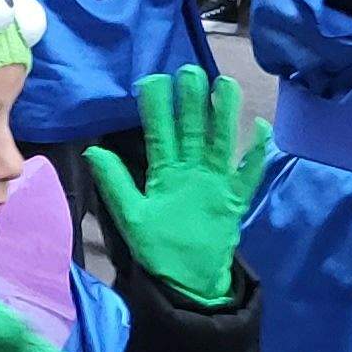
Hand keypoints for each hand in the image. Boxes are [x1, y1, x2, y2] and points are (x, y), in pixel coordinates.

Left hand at [83, 67, 268, 305]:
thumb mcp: (132, 215)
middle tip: (190, 71)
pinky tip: (259, 127)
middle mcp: (191, 170)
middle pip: (192, 129)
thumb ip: (115, 182)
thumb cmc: (158, 247)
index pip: (160, 134)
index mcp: (165, 172)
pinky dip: (255, 153)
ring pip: (220, 141)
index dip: (157, 108)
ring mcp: (214, 182)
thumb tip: (92, 150)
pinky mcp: (234, 199)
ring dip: (222, 115)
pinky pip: (247, 173)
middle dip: (191, 101)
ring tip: (224, 84)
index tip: (153, 80)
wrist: (186, 280)